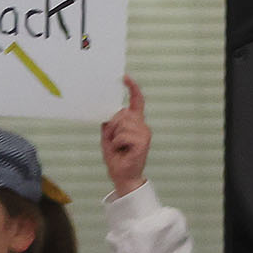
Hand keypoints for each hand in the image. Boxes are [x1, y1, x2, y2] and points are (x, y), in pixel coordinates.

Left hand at [101, 75, 149, 193]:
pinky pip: (122, 135)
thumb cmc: (117, 157)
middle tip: (113, 141)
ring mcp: (144, 133)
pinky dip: (117, 143)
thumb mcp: (108, 138)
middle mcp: (142, 125)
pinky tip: (123, 151)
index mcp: (135, 122)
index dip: (132, 88)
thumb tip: (109, 114)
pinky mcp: (143, 141)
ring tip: (118, 147)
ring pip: (121, 124)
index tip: (125, 77)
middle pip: (122, 113)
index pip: (136, 102)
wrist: (122, 176)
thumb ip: (109, 125)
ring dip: (114, 136)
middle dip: (112, 126)